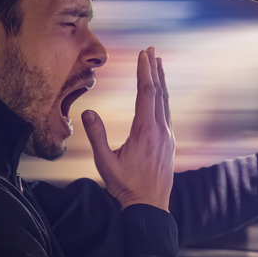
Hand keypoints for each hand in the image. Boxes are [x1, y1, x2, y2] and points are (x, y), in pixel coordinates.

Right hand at [82, 47, 174, 210]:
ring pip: (165, 102)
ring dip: (160, 82)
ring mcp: (168, 137)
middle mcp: (161, 130)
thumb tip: (87, 112)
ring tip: (158, 64)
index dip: (144, 72)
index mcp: (145, 131)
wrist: (150, 206)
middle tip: (151, 50)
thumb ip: (96, 136)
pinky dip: (163, 98)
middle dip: (154, 69)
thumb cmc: (125, 187)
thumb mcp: (105, 163)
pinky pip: (167, 114)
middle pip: (159, 92)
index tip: (143, 54)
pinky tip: (159, 95)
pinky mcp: (170, 144)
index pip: (146, 93)